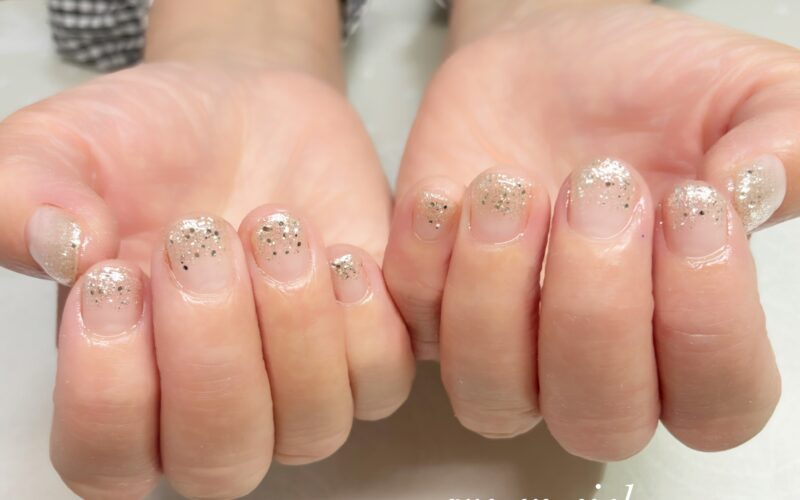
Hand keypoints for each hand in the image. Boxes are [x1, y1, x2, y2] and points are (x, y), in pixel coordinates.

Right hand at [0, 1, 413, 496]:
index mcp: (127, 378)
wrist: (244, 111)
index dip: (109, 394)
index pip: (109, 461)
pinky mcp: (369, 339)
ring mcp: (300, 378)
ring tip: (271, 228)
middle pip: (222, 461)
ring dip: (295, 329)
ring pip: (313, 427)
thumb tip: (57, 246)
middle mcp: (218, 401)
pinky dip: (367, 321)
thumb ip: (26, 194)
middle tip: (199, 242)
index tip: (113, 280)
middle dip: (213, 355)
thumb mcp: (65, 149)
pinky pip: (384, 377)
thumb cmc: (151, 143)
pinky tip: (341, 250)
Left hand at [384, 0, 797, 460]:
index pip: (715, 404)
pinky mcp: (431, 303)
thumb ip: (779, 140)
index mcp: (686, 332)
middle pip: (598, 419)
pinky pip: (412, 323)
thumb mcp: (742, 95)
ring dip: (495, 294)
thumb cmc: (647, 89)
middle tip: (599, 194)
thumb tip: (755, 193)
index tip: (692, 207)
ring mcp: (505, 340)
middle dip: (595, 308)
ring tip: (512, 188)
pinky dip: (424, 259)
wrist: (551, 58)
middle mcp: (592, 359)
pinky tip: (452, 191)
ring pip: (490, 394)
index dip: (707, 326)